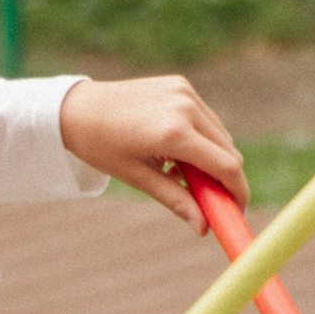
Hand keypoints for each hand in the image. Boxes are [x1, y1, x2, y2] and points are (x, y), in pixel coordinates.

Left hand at [60, 75, 243, 230]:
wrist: (76, 108)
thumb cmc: (101, 146)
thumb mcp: (137, 178)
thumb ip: (176, 200)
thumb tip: (203, 228)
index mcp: (172, 133)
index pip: (226, 166)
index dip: (238, 191)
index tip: (237, 209)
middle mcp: (185, 107)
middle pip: (229, 150)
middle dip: (226, 178)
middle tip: (210, 199)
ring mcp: (185, 92)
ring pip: (220, 134)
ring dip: (214, 157)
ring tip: (181, 171)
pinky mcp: (182, 84)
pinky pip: (206, 118)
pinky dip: (202, 137)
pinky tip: (176, 148)